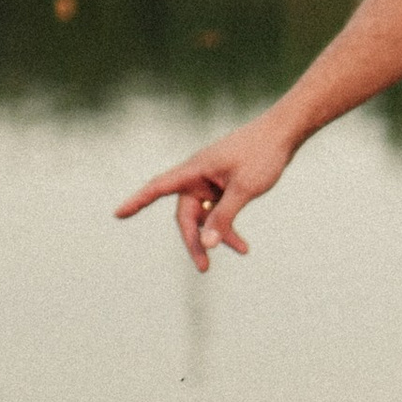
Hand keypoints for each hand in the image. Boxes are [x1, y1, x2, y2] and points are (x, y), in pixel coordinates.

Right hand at [115, 109, 298, 271]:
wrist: (284, 133)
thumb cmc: (263, 154)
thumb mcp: (244, 189)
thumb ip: (224, 217)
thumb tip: (206, 244)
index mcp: (194, 170)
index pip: (158, 187)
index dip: (137, 202)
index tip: (118, 214)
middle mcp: (198, 176)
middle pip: (186, 214)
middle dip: (195, 240)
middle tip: (204, 267)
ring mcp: (211, 181)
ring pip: (204, 216)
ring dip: (217, 235)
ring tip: (241, 251)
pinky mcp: (224, 186)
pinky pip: (219, 211)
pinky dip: (228, 226)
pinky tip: (243, 246)